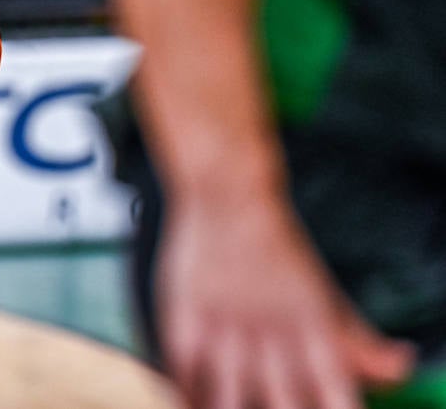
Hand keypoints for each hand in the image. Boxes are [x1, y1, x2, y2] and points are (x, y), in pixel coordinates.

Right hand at [158, 193, 413, 408]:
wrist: (228, 197)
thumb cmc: (277, 251)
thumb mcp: (326, 295)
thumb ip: (360, 341)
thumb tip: (400, 368)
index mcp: (315, 329)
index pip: (336, 395)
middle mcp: (272, 332)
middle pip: (282, 404)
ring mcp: (225, 326)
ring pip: (227, 399)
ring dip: (228, 408)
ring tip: (230, 407)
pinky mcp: (184, 317)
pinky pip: (184, 375)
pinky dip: (190, 397)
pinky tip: (195, 401)